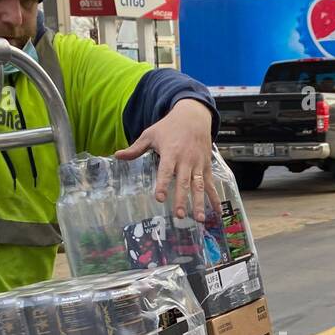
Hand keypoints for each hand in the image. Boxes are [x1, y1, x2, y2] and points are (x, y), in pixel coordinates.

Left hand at [115, 98, 217, 222]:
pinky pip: (210, 184)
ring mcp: (198, 164)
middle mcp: (186, 160)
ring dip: (200, 202)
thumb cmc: (169, 126)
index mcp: (171, 152)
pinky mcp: (206, 167)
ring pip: (199, 186)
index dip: (163, 184)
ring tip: (199, 218)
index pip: (166, 171)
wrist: (194, 116)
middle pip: (184, 182)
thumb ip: (135, 149)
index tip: (160, 198)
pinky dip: (215, 197)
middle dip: (182, 199)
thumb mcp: (150, 134)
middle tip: (179, 215)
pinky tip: (217, 211)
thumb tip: (117, 156)